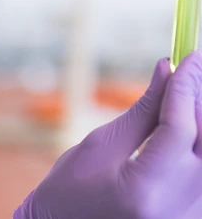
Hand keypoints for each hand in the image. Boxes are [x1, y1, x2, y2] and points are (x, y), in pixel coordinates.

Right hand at [14, 51, 201, 218]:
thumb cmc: (69, 188)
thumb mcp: (100, 144)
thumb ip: (142, 111)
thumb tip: (167, 70)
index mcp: (145, 191)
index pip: (180, 130)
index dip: (185, 88)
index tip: (188, 56)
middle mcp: (177, 211)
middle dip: (197, 99)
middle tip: (191, 69)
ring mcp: (187, 218)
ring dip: (199, 119)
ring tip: (186, 91)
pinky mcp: (190, 217)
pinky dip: (198, 142)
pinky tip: (186, 120)